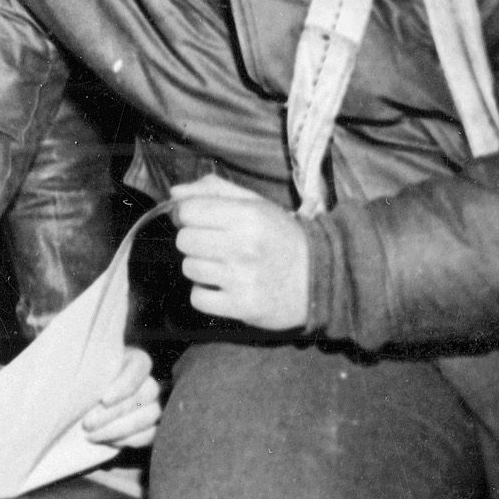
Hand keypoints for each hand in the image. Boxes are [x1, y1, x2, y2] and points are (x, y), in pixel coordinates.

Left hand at [81, 346, 160, 447]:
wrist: (81, 403)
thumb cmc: (81, 378)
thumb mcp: (83, 369)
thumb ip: (88, 371)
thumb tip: (82, 379)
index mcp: (135, 360)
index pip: (139, 367)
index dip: (124, 385)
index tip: (104, 400)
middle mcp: (148, 382)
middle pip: (144, 395)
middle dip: (114, 413)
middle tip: (88, 423)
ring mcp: (153, 405)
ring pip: (149, 416)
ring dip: (118, 429)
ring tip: (91, 435)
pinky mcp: (151, 427)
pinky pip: (149, 435)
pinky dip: (128, 440)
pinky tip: (105, 441)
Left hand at [171, 176, 309, 331]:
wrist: (324, 278)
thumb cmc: (283, 238)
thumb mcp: (257, 206)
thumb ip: (215, 192)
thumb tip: (175, 194)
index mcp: (247, 216)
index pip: (187, 211)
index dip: (189, 216)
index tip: (203, 222)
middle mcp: (243, 246)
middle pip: (184, 240)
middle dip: (196, 242)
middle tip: (217, 246)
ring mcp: (242, 278)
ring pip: (189, 268)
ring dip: (201, 269)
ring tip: (225, 267)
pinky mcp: (243, 306)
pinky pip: (198, 298)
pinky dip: (206, 294)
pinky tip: (225, 288)